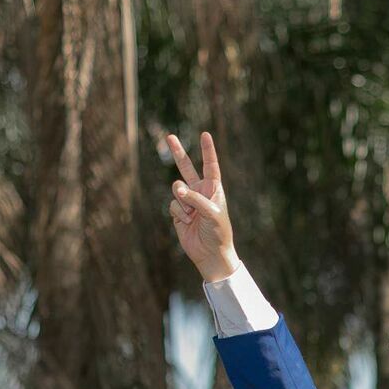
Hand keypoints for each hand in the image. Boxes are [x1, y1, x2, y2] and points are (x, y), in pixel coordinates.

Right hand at [164, 132, 237, 281]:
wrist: (210, 253)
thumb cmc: (218, 232)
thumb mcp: (211, 213)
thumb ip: (195, 198)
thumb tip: (176, 187)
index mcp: (213, 188)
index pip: (210, 166)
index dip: (207, 150)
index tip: (205, 135)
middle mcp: (200, 191)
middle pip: (187, 168)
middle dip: (178, 153)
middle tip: (170, 136)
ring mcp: (188, 201)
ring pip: (176, 189)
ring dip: (183, 201)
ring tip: (192, 215)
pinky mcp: (178, 211)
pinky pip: (173, 204)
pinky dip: (179, 213)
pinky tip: (188, 222)